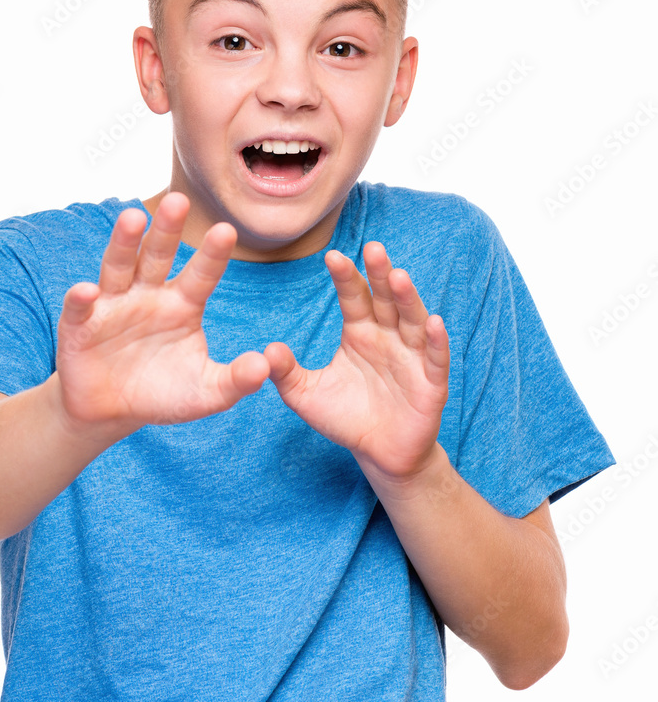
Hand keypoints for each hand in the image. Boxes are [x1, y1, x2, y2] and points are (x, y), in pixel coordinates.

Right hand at [54, 192, 269, 439]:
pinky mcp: (79, 325)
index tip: (227, 229)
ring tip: (133, 218)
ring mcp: (112, 305)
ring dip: (124, 243)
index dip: (212, 254)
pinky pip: (81, 308)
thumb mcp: (205, 393)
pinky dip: (82, 298)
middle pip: (158, 256)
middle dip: (167, 229)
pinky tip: (88, 290)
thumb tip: (264, 366)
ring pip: (119, 266)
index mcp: (182, 304)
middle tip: (178, 199)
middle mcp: (148, 294)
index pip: (201, 274)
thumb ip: (235, 381)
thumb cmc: (163, 394)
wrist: (112, 412)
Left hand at [264, 242, 449, 485]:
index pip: (353, 297)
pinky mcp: (432, 383)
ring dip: (408, 299)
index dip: (345, 277)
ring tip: (399, 276)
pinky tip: (434, 322)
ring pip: (412, 321)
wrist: (379, 454)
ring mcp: (412, 357)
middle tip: (373, 248)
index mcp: (360, 332)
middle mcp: (388, 336)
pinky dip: (437, 341)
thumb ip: (287, 372)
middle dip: (380, 274)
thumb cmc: (345, 418)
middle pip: (385, 299)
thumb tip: (265, 350)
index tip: (332, 256)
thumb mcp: (306, 395)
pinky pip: (436, 358)